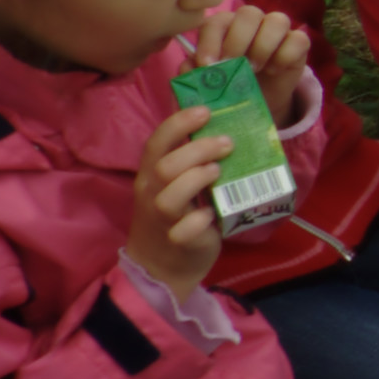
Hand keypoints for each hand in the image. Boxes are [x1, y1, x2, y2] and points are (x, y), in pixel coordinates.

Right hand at [126, 104, 234, 298]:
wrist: (162, 267)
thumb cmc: (176, 217)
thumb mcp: (175, 185)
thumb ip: (190, 162)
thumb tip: (225, 128)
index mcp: (151, 175)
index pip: (156, 143)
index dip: (179, 124)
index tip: (205, 111)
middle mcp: (153, 194)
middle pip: (166, 165)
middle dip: (199, 149)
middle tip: (227, 143)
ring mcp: (164, 219)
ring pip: (171, 195)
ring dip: (198, 178)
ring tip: (218, 172)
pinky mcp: (179, 242)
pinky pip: (185, 230)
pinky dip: (201, 219)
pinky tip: (212, 215)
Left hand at [198, 2, 311, 125]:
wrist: (257, 103)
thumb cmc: (228, 88)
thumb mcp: (207, 84)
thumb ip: (194, 73)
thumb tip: (188, 65)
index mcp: (224, 27)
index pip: (216, 21)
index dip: (210, 41)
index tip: (207, 65)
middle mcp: (251, 23)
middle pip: (248, 13)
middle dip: (238, 40)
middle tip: (233, 65)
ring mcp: (277, 31)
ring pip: (277, 20)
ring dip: (263, 46)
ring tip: (254, 68)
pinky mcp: (298, 44)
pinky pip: (298, 39)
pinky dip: (285, 55)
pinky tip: (274, 71)